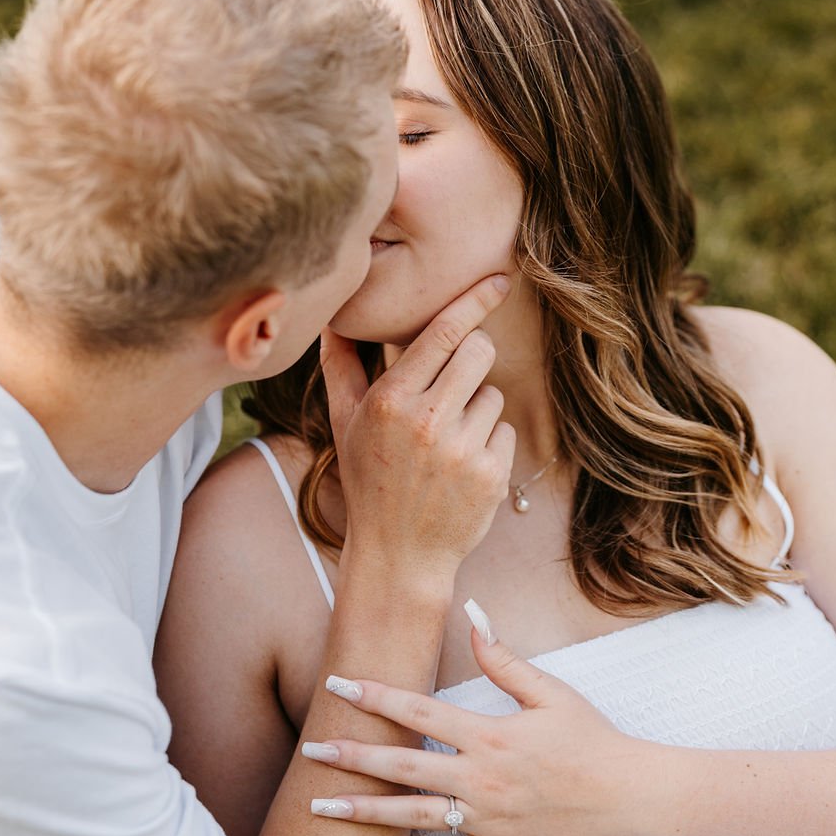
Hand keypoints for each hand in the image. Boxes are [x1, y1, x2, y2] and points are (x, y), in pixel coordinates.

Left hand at [306, 609, 657, 835]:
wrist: (633, 797)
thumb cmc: (593, 739)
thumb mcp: (550, 691)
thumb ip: (503, 658)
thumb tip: (473, 613)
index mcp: (489, 735)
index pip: (419, 712)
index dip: (375, 697)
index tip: (337, 686)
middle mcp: (481, 778)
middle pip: (404, 766)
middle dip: (352, 757)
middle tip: (309, 752)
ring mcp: (488, 820)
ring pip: (414, 818)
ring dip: (365, 813)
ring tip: (322, 809)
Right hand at [321, 275, 514, 582]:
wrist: (398, 555)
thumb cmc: (368, 480)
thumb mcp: (345, 423)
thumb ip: (340, 366)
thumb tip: (331, 318)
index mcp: (390, 401)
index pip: (443, 332)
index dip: (474, 301)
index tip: (499, 279)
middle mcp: (427, 421)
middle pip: (479, 351)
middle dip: (473, 357)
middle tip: (454, 383)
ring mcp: (462, 450)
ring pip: (493, 395)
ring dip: (476, 410)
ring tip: (445, 444)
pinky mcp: (491, 475)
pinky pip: (505, 431)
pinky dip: (489, 443)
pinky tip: (461, 468)